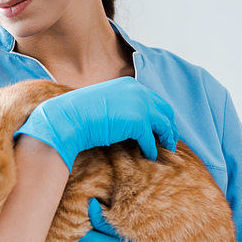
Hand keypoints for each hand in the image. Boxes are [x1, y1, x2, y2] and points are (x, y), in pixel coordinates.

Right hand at [15, 77, 177, 170]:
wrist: (70, 118)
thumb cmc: (80, 113)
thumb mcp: (103, 102)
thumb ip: (118, 105)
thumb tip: (124, 119)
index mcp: (130, 85)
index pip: (153, 99)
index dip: (159, 114)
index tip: (161, 125)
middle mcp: (138, 92)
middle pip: (164, 110)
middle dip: (169, 125)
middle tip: (171, 138)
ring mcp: (140, 107)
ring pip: (163, 124)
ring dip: (166, 137)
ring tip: (167, 148)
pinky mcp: (138, 123)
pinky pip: (151, 139)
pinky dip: (152, 149)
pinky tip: (150, 156)